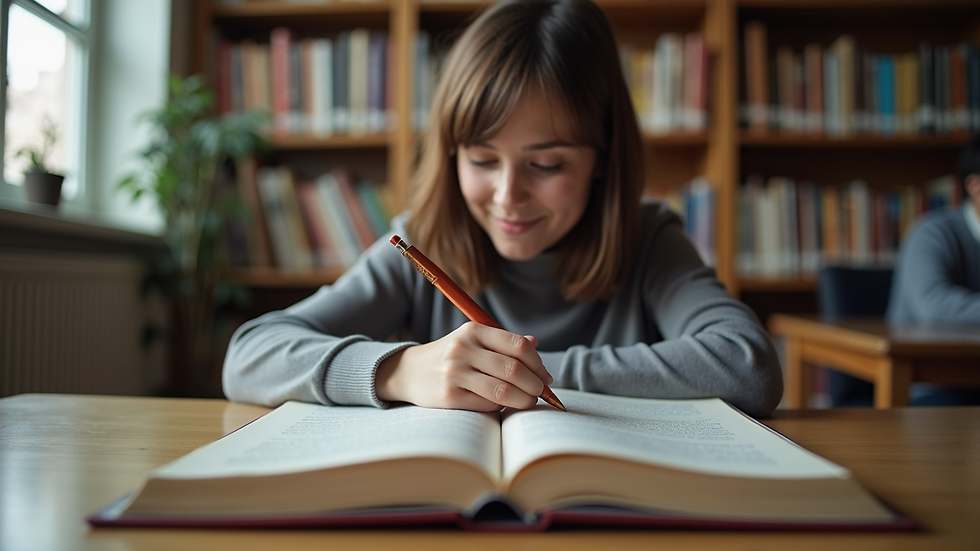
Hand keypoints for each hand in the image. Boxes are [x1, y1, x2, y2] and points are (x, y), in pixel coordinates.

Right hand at [375, 322, 552, 411]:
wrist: (409, 372)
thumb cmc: (451, 356)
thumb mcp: (473, 340)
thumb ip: (503, 342)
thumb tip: (536, 344)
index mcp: (473, 330)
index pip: (518, 345)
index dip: (538, 363)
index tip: (545, 375)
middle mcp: (463, 349)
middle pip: (514, 369)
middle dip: (535, 384)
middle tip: (541, 392)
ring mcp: (454, 373)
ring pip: (503, 390)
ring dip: (524, 399)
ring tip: (528, 401)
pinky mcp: (449, 397)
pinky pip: (487, 405)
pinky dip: (501, 407)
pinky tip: (502, 405)